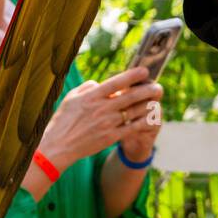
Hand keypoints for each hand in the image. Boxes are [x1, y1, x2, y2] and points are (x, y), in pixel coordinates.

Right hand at [37, 67, 162, 174]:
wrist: (58, 146)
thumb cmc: (63, 120)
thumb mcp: (71, 97)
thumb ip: (88, 87)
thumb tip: (101, 83)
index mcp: (92, 96)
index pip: (116, 82)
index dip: (132, 76)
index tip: (145, 71)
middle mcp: (102, 108)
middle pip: (130, 96)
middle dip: (147, 90)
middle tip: (158, 86)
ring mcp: (107, 123)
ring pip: (134, 112)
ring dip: (148, 105)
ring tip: (157, 100)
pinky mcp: (111, 137)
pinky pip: (132, 127)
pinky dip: (143, 122)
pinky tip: (151, 117)